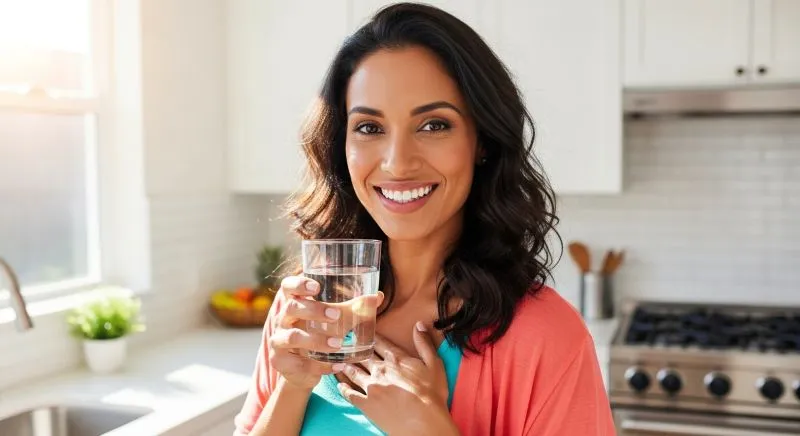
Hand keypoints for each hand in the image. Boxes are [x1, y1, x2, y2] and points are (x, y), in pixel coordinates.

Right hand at [266, 275, 345, 389]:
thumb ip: (353, 308)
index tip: (316, 287)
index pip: (287, 287)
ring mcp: (278, 341)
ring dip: (317, 340)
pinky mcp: (281, 362)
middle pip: (290, 308)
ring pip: (293, 337)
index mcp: (294, 304)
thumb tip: (377, 296)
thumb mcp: (334, 321)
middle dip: (313, 310)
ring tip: (338, 343)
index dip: (298, 284)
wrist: (303, 370)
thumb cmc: (319, 335)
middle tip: (336, 315)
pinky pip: (299, 363)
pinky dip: (320, 365)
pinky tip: (338, 365)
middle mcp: (283, 320)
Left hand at [337, 322, 458, 435]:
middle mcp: (380, 369)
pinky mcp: (366, 403)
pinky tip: (339, 385)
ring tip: (339, 361)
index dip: (369, 335)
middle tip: (344, 343)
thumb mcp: (434, 364)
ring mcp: (371, 387)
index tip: (360, 330)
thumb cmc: (431, 394)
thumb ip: (424, 343)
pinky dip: (344, 388)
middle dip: (354, 349)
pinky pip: (350, 394)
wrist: (423, 422)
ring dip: (347, 366)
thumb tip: (418, 324)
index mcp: (395, 359)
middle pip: (363, 355)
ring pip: (354, 372)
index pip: (379, 342)